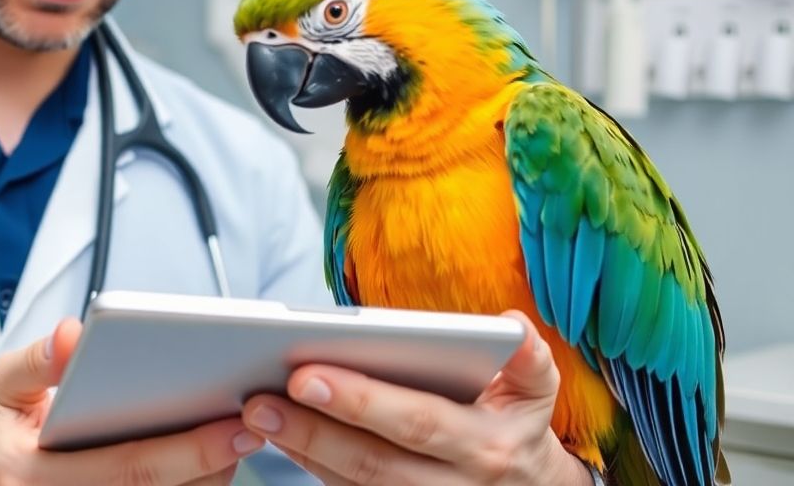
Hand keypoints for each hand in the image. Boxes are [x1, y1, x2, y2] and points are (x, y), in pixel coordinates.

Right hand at [0, 318, 264, 485]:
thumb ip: (35, 361)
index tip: (234, 420)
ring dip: (209, 477)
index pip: (127, 468)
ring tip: (241, 435)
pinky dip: (191, 485)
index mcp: (30, 478)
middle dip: (214, 462)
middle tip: (256, 423)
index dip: (187, 448)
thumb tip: (71, 335)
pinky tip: (214, 458)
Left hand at [241, 310, 592, 484]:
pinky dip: (311, 465)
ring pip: (353, 484)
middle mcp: (454, 483)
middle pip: (373, 462)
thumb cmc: (516, 424)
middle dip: (313, 430)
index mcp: (487, 445)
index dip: (360, 401)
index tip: (306, 374)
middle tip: (259, 398)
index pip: (416, 422)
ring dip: (302, 449)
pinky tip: (282, 435)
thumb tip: (514, 325)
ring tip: (258, 412)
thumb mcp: (537, 391)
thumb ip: (528, 358)